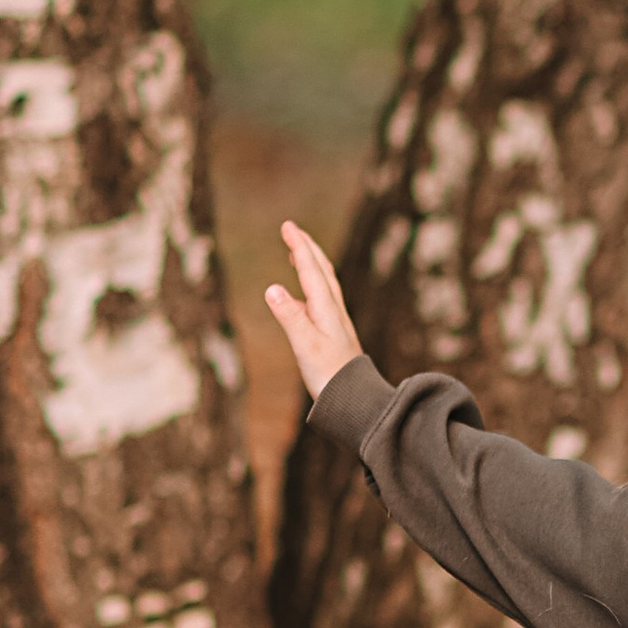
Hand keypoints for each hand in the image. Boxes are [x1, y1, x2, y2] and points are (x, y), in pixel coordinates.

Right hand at [265, 223, 366, 401]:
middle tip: (291, 229)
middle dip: (307, 248)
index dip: (299, 247)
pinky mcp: (334, 334)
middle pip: (322, 271)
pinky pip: (323, 299)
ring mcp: (335, 321)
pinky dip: (312, 286)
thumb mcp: (305, 346)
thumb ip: (289, 317)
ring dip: (312, 264)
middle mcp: (333, 311)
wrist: (355, 400)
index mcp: (326, 309)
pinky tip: (304, 294)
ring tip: (298, 251)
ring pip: (324, 284)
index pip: (311, 270)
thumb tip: (271, 288)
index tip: (288, 226)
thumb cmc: (330, 376)